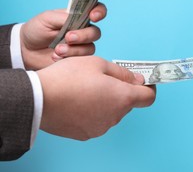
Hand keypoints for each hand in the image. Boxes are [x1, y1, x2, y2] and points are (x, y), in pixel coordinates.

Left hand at [20, 3, 106, 69]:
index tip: (93, 16)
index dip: (100, 12)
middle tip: (68, 38)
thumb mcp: (47, 18)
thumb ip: (64, 17)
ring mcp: (80, 45)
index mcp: (77, 16)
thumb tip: (79, 20)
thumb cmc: (37, 29)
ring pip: (90, 48)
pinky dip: (69, 58)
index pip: (96, 10)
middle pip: (95, 32)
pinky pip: (83, 59)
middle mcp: (82, 30)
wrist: (26, 49)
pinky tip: (56, 56)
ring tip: (57, 50)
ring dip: (74, 49)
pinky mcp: (77, 58)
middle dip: (83, 36)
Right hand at [37, 56, 155, 139]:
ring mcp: (100, 127)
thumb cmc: (69, 77)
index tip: (143, 81)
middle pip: (127, 103)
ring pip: (111, 111)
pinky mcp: (85, 134)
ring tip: (85, 89)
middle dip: (120, 90)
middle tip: (102, 79)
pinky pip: (96, 120)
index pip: (149, 97)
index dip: (149, 87)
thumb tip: (139, 80)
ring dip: (105, 101)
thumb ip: (123, 73)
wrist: (37, 99)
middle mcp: (115, 116)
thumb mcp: (98, 64)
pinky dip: (92, 111)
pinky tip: (77, 101)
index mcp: (122, 98)